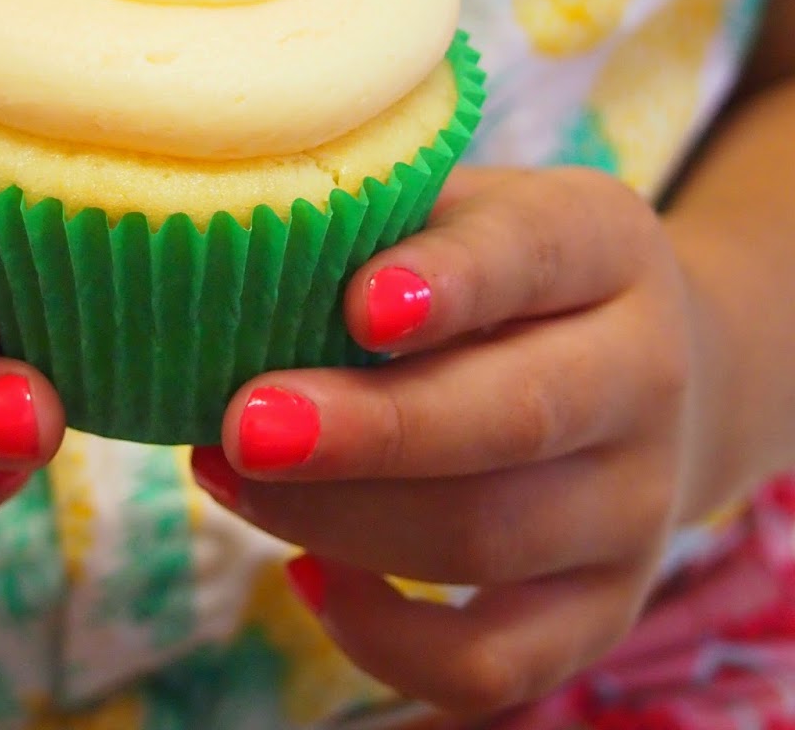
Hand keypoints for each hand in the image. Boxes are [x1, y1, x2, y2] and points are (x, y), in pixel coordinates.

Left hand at [191, 166, 714, 719]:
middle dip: (371, 431)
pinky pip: (494, 663)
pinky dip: (386, 640)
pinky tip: (305, 572)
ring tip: (227, 472)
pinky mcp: (605, 611)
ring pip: (485, 540)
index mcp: (604, 246)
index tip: (360, 306)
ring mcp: (635, 507)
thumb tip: (236, 265)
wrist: (644, 371)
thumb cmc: (499, 269)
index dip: (449, 282)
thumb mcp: (464, 210)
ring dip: (337, 518)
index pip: (533, 254)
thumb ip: (378, 225)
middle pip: (513, 418)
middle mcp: (645, 376)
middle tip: (246, 425)